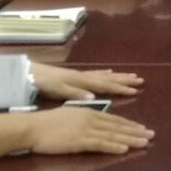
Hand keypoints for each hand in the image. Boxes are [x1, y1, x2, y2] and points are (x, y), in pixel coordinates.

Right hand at [27, 106, 153, 156]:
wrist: (32, 127)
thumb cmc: (47, 123)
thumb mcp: (69, 115)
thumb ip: (84, 118)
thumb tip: (94, 122)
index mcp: (88, 112)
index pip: (114, 119)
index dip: (129, 124)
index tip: (142, 128)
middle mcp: (90, 119)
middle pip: (117, 126)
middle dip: (135, 131)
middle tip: (151, 135)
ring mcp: (85, 130)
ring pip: (113, 135)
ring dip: (130, 139)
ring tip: (145, 142)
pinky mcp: (79, 141)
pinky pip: (100, 144)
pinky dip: (114, 146)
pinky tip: (125, 150)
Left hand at [30, 63, 144, 100]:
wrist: (30, 74)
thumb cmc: (44, 83)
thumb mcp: (58, 90)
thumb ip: (75, 93)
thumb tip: (93, 97)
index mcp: (82, 82)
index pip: (105, 85)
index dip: (120, 88)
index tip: (135, 91)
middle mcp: (85, 77)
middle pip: (108, 78)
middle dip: (125, 80)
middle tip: (141, 80)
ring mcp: (81, 75)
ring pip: (104, 75)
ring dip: (118, 76)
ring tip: (132, 76)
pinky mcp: (76, 76)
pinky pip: (96, 74)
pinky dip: (105, 74)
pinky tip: (109, 73)